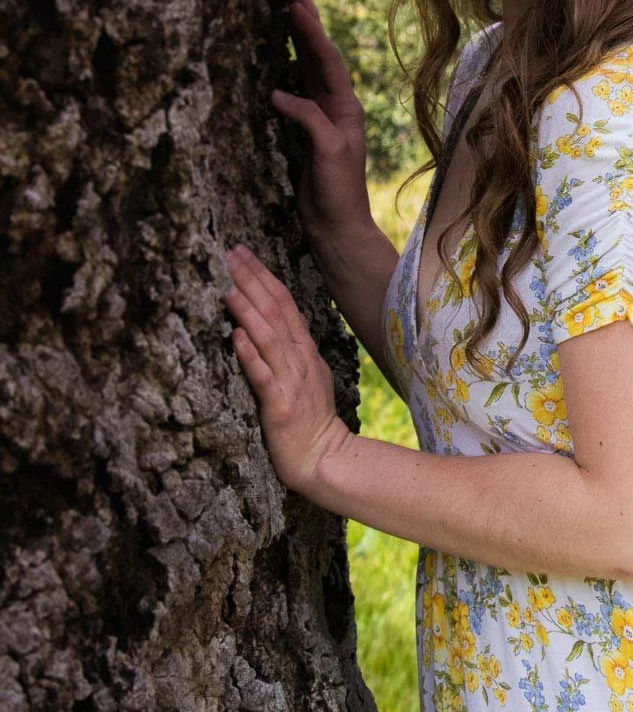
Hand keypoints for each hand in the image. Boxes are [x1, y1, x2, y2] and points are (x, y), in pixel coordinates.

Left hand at [224, 242, 350, 495]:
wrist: (325, 458)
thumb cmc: (311, 419)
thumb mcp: (308, 375)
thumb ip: (292, 349)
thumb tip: (275, 322)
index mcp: (304, 349)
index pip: (284, 302)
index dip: (263, 276)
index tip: (242, 253)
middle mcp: (299, 358)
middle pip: (276, 311)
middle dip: (253, 280)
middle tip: (231, 255)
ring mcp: (291, 380)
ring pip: (269, 337)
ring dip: (249, 311)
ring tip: (229, 288)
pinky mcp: (280, 405)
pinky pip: (263, 376)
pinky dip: (250, 354)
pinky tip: (236, 336)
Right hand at [271, 0, 373, 249]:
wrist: (335, 228)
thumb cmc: (339, 192)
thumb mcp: (329, 152)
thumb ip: (309, 120)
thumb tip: (276, 93)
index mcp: (345, 107)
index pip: (327, 60)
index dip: (312, 31)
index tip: (295, 2)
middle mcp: (334, 107)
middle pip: (317, 57)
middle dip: (305, 24)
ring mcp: (317, 118)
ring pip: (304, 71)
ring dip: (294, 43)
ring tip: (281, 13)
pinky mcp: (300, 132)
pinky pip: (291, 93)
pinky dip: (280, 72)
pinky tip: (268, 60)